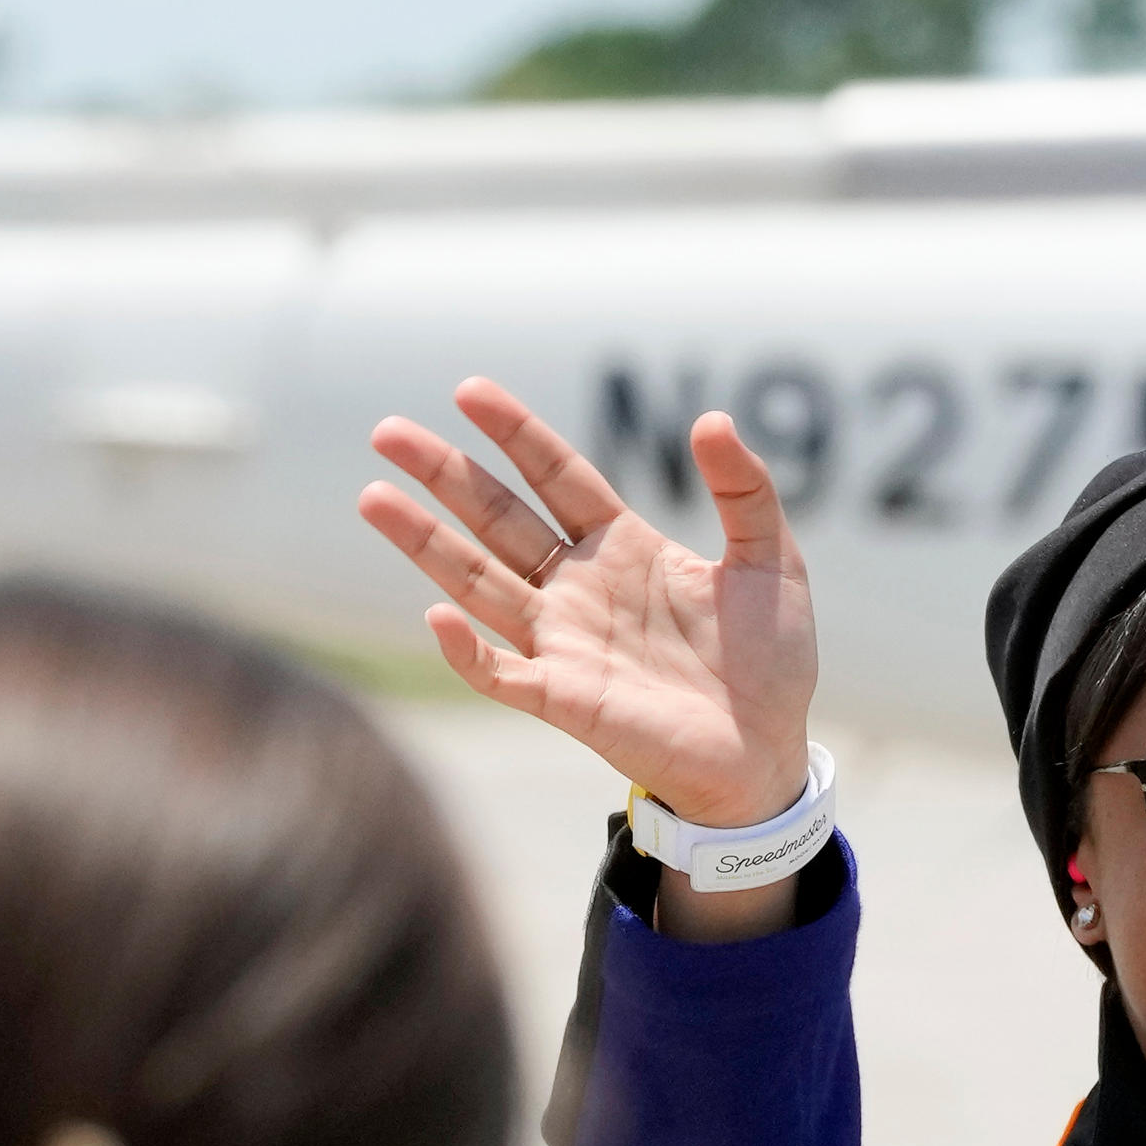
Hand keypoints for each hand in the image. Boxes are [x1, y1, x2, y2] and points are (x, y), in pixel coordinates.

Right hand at [358, 375, 821, 845]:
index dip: (515, 434)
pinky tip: (437, 615)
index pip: (556, 476)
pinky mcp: (566, 699)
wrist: (771, 755)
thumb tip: (711, 419)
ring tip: (374, 496)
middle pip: (498, 518)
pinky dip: (468, 651)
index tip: (469, 390)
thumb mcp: (772, 562)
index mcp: (623, 546)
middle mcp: (579, 587)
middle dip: (444, 475)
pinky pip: (502, 672)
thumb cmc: (772, 662)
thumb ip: (745, 492)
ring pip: (479, 582)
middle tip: (387, 430)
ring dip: (427, 544)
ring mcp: (566, 642)